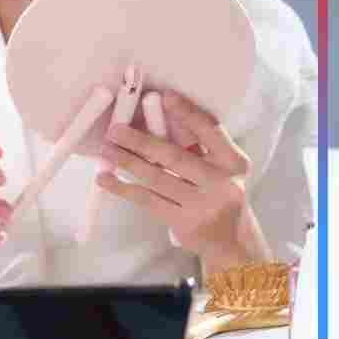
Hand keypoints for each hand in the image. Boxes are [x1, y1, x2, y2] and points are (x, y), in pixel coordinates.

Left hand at [96, 90, 270, 267]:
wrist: (233, 242)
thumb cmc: (219, 194)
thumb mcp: (222, 169)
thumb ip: (199, 147)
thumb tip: (156, 119)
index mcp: (233, 162)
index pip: (211, 131)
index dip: (187, 113)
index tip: (164, 96)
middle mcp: (222, 183)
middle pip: (175, 156)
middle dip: (140, 141)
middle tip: (114, 130)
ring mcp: (203, 205)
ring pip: (156, 178)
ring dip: (127, 161)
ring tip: (105, 150)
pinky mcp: (184, 223)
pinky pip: (147, 200)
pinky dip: (123, 188)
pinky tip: (106, 179)